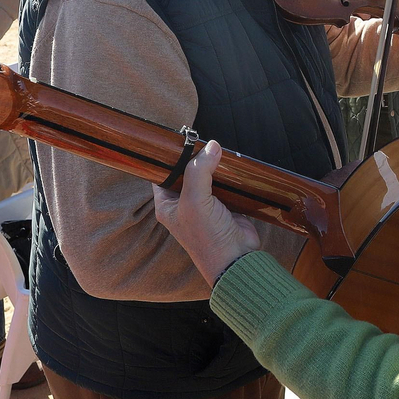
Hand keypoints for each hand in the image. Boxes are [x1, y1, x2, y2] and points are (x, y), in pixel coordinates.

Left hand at [152, 141, 261, 282]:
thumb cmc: (207, 237)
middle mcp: (184, 203)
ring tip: (220, 150)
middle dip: (196, 158)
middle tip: (203, 141)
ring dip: (215, 165)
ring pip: (208, 176)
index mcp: (167, 204)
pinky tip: (234, 164)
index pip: (162, 173)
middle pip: (187, 171)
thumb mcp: (195, 201)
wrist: (236, 258)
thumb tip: (212, 146)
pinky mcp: (226, 204)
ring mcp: (206, 204)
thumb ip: (199, 171)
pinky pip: (226, 183)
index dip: (169, 157)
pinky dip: (230, 175)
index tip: (180, 139)